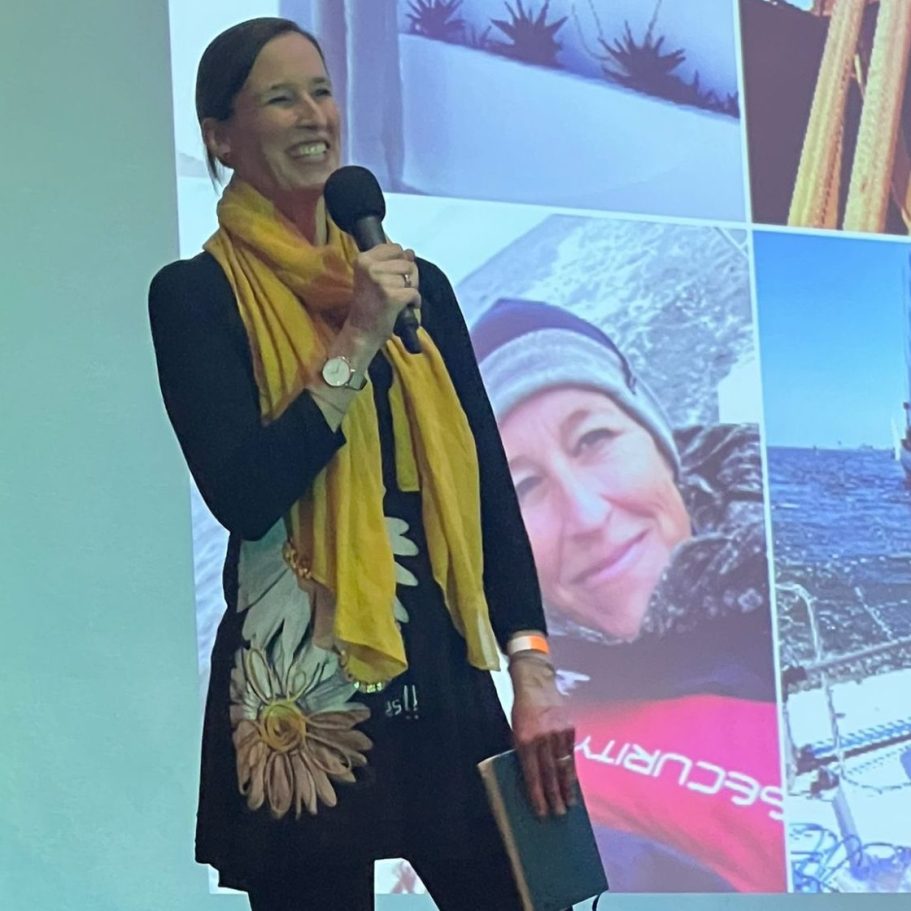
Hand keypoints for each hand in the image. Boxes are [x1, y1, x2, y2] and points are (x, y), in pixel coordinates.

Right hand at [346, 243, 419, 347]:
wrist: (360, 332)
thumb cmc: (367, 305)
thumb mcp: (374, 278)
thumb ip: (391, 263)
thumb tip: (410, 252)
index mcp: (363, 259)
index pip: (395, 248)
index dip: (401, 262)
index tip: (394, 276)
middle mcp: (370, 267)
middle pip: (407, 262)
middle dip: (410, 277)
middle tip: (398, 291)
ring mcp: (380, 281)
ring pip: (411, 277)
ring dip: (411, 290)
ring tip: (398, 300)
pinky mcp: (391, 296)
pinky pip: (414, 293)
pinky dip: (415, 302)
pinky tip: (405, 308)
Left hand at [509, 654, 577, 816]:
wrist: (536, 684)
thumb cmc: (522, 710)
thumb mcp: (515, 731)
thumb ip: (522, 753)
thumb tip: (531, 779)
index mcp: (525, 740)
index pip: (532, 774)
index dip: (537, 795)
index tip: (541, 811)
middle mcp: (543, 738)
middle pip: (550, 773)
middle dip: (554, 796)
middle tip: (559, 814)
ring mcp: (558, 733)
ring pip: (564, 766)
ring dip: (567, 788)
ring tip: (570, 804)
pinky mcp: (570, 728)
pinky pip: (571, 754)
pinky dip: (571, 770)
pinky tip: (572, 782)